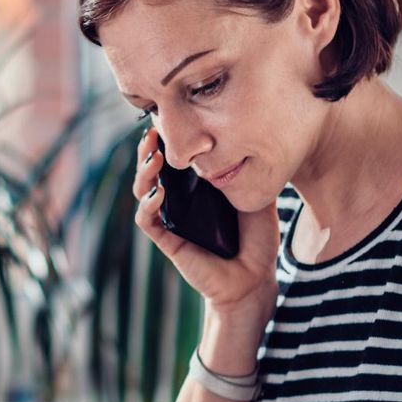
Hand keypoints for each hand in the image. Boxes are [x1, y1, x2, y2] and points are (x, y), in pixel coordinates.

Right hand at [132, 129, 280, 316]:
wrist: (256, 279)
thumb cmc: (257, 243)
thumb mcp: (258, 198)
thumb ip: (252, 175)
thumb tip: (255, 142)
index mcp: (198, 193)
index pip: (174, 163)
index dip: (167, 143)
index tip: (167, 123)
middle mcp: (180, 204)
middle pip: (152, 173)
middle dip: (147, 151)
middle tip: (151, 132)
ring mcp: (171, 222)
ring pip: (143, 193)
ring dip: (143, 173)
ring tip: (153, 157)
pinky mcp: (168, 241)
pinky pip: (147, 221)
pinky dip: (148, 205)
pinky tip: (158, 193)